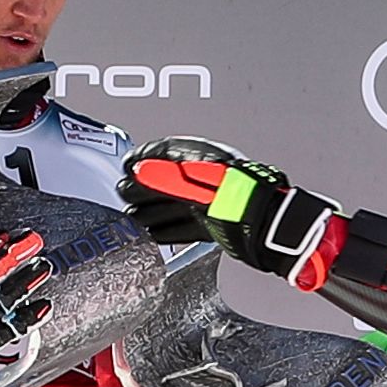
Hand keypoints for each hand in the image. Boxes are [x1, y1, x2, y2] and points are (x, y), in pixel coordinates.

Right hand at [118, 137, 343, 287]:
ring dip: (149, 211)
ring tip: (132, 217)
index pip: (163, 154)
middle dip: (141, 189)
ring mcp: (209, 202)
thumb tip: (137, 167)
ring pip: (171, 206)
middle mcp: (204, 177)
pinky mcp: (214, 225)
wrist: (263, 222)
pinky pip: (183, 226)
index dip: (142, 160)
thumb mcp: (189, 172)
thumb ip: (160, 167)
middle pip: (164, 183)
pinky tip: (154, 233)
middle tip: (124, 193)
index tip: (127, 165)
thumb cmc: (236, 192)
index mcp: (199, 157)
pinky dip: (166, 229)